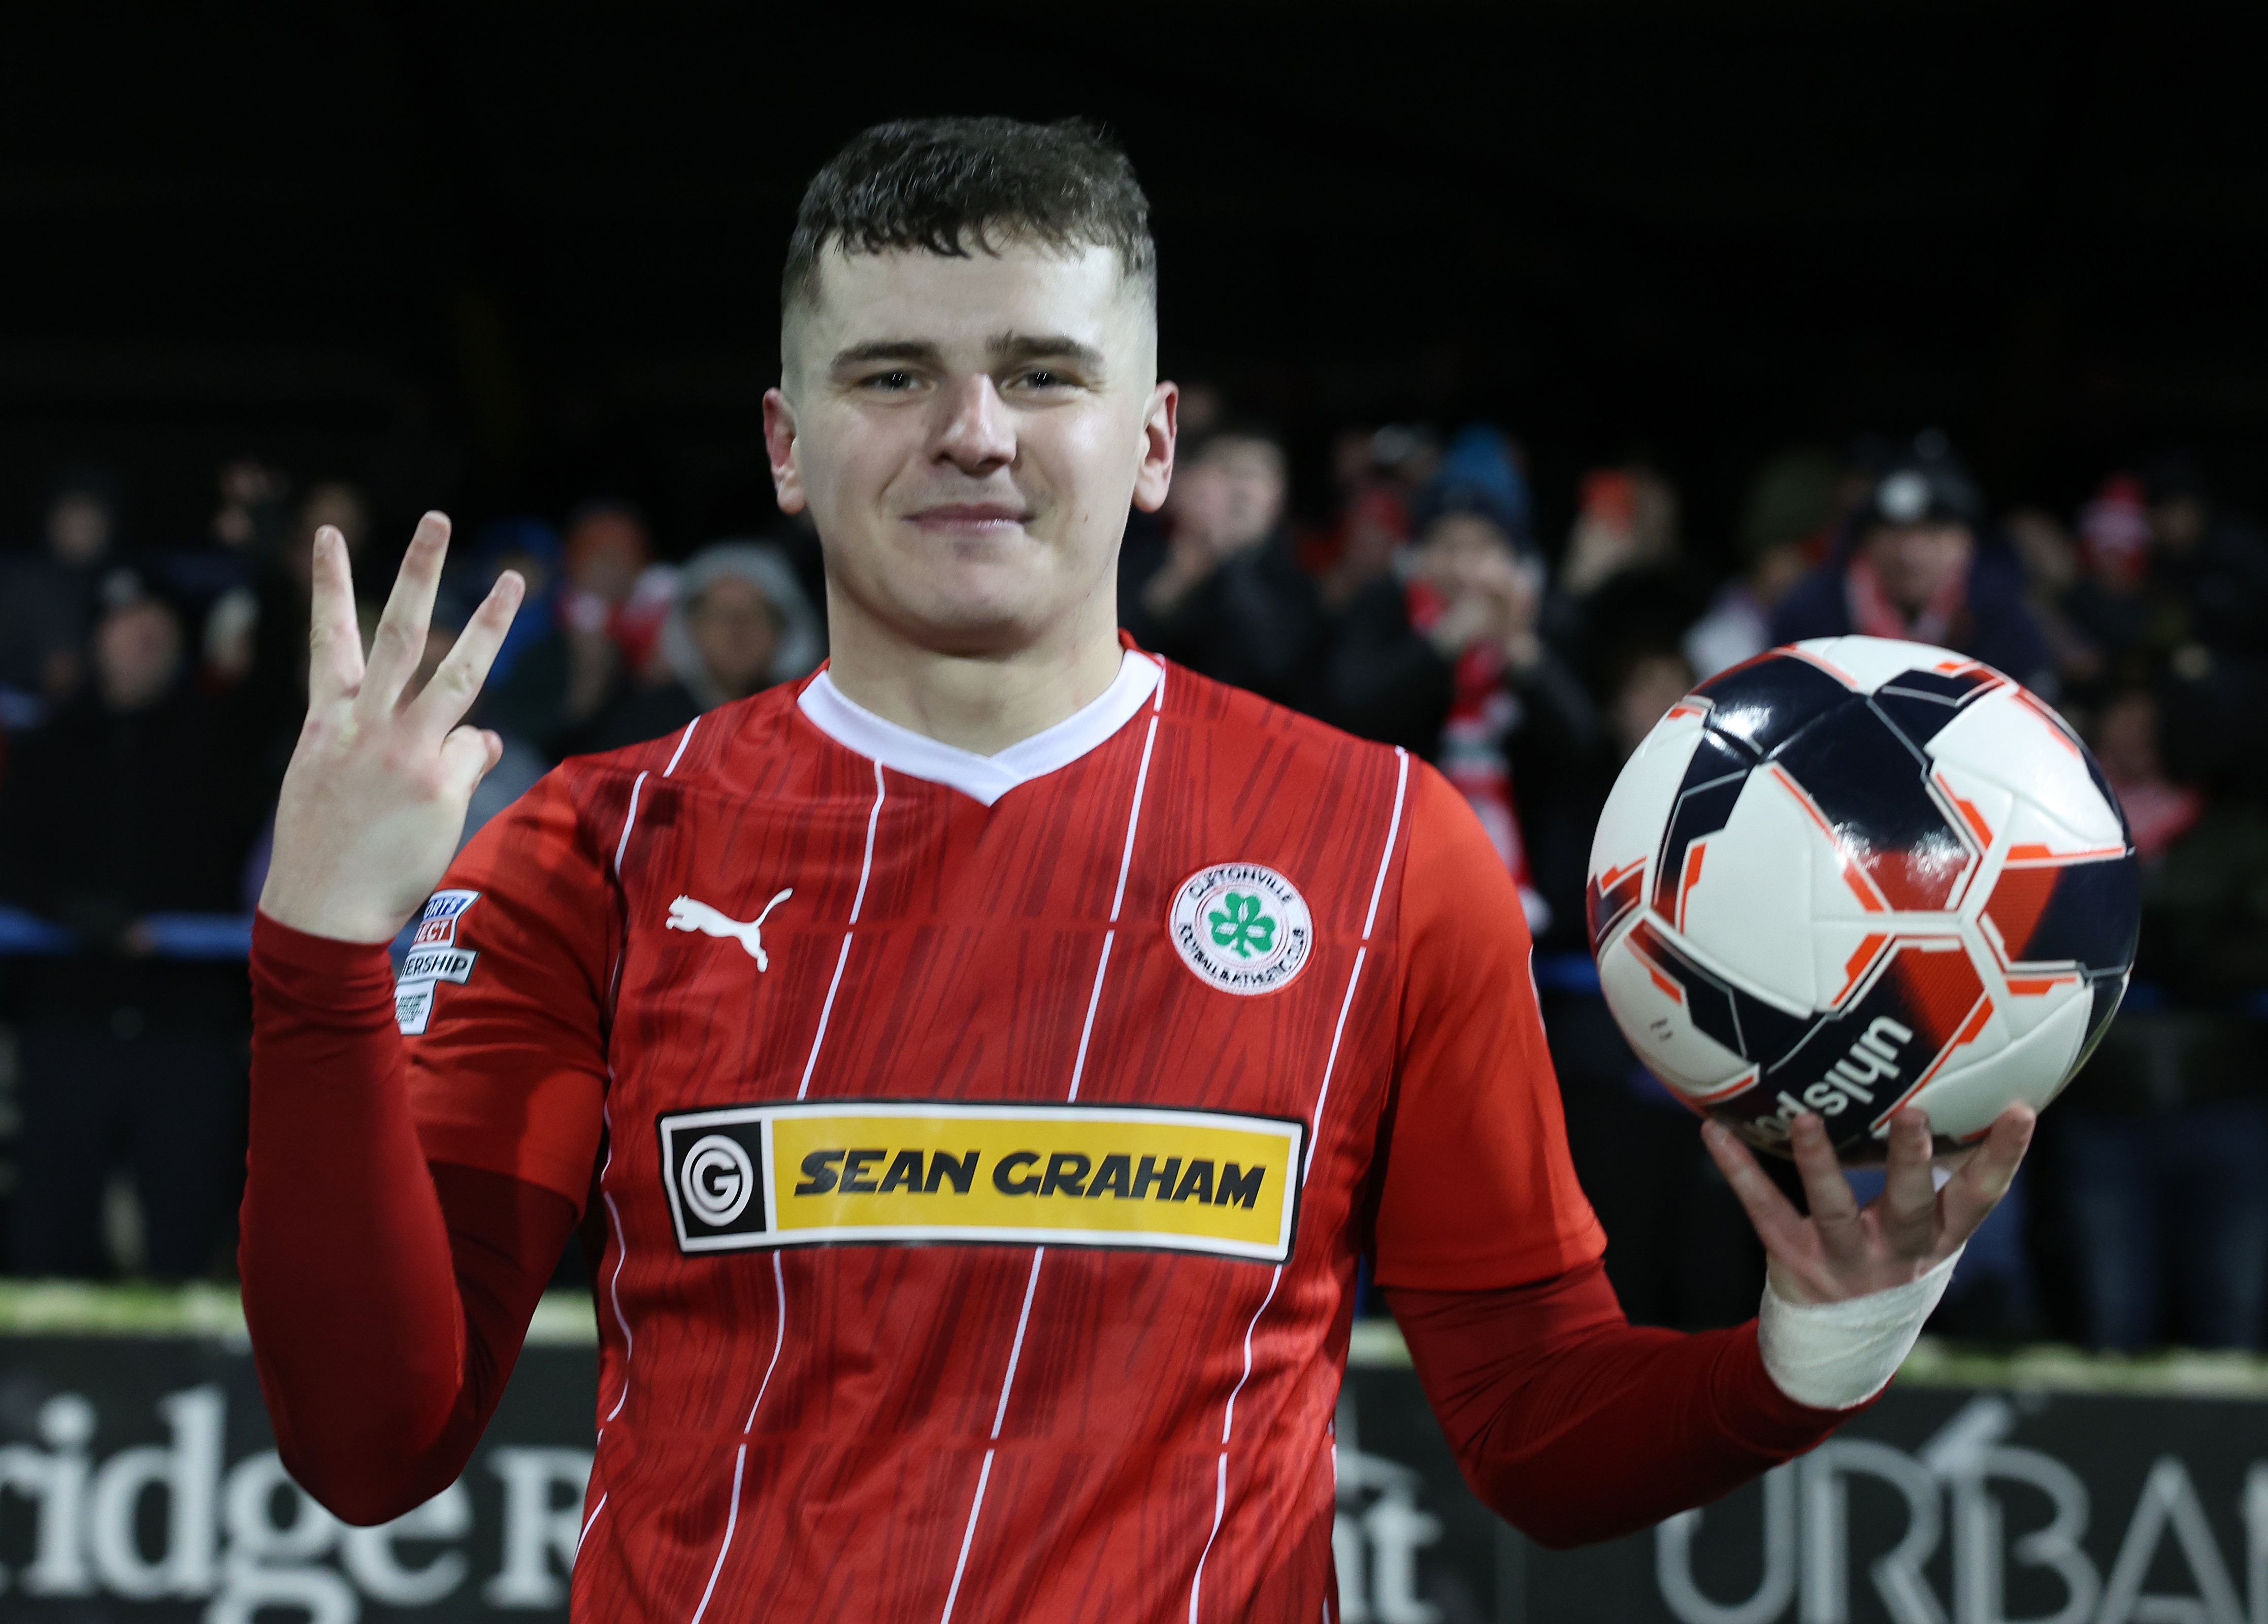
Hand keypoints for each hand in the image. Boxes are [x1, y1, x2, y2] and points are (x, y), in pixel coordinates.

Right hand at [258, 513, 523, 943]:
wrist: (321, 907)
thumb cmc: (329, 843)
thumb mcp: (339, 779)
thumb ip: (395, 742)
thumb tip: (482, 733)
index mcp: (330, 720)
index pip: (329, 638)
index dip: (328, 582)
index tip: (327, 530)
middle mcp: (367, 725)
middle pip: (398, 631)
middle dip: (417, 571)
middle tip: (436, 519)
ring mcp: (405, 750)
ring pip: (457, 672)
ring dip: (487, 622)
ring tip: (513, 579)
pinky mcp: (440, 784)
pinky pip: (472, 754)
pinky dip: (466, 766)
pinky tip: (434, 803)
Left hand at [1702, 1104, 2033, 1304]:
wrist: (1840, 1344)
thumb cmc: (1892, 1259)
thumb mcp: (1927, 1231)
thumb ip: (1943, 1176)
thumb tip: (1969, 1091)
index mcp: (1936, 1239)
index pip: (1979, 1196)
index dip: (2003, 1157)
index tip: (2021, 1110)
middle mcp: (1895, 1252)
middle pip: (1910, 1205)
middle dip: (1914, 1161)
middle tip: (1916, 1113)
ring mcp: (1842, 1259)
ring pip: (1833, 1209)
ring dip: (1819, 1163)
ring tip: (1805, 1117)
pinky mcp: (1792, 1259)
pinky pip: (1763, 1208)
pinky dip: (1738, 1168)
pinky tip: (1714, 1130)